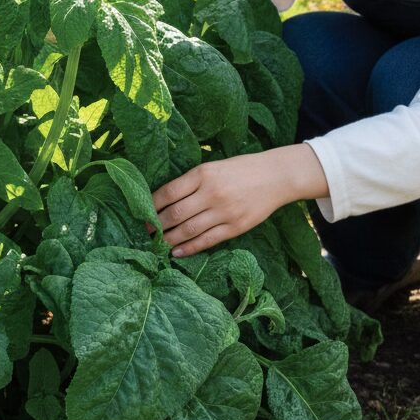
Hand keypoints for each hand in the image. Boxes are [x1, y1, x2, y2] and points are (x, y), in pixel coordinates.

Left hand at [152, 153, 289, 257]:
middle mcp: (212, 192)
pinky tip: (177, 252)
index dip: (152, 205)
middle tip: (148, 231)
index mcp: (203, 173)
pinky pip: (207, 240)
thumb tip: (164, 199)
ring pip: (189, 230)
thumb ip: (191, 181)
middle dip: (157, 225)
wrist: (276, 176)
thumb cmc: (241, 169)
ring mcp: (224, 211)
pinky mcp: (236, 227)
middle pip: (175, 213)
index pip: (169, 192)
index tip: (143, 212)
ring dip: (170, 239)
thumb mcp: (213, 167)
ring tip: (159, 244)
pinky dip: (189, 248)